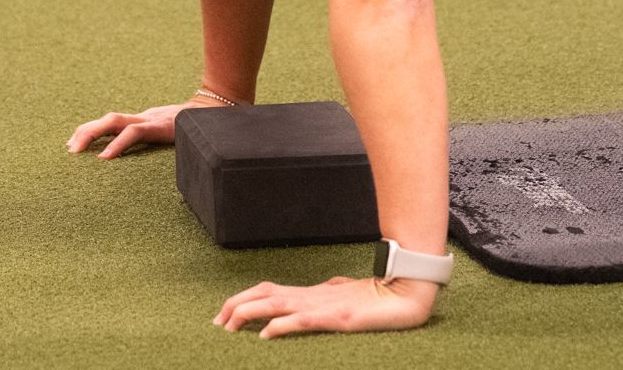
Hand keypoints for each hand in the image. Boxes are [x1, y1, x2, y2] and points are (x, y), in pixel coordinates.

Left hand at [67, 96, 226, 159]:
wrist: (222, 114)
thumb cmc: (201, 130)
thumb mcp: (177, 137)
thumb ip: (165, 143)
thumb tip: (154, 164)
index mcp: (147, 121)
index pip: (114, 123)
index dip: (93, 130)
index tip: (75, 143)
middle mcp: (146, 117)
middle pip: (108, 119)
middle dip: (86, 131)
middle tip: (68, 149)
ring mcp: (152, 120)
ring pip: (115, 121)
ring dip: (92, 133)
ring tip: (76, 150)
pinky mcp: (160, 126)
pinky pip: (134, 133)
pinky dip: (117, 144)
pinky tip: (105, 157)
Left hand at [215, 276, 437, 338]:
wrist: (407, 290)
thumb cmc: (381, 294)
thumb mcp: (348, 295)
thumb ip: (333, 293)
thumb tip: (327, 288)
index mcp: (313, 293)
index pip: (269, 290)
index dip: (244, 299)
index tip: (225, 314)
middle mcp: (313, 295)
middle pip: (263, 293)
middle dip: (235, 306)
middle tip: (215, 323)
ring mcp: (324, 305)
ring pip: (275, 303)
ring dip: (248, 313)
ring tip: (228, 327)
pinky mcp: (338, 318)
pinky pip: (304, 320)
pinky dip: (282, 326)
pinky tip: (267, 335)